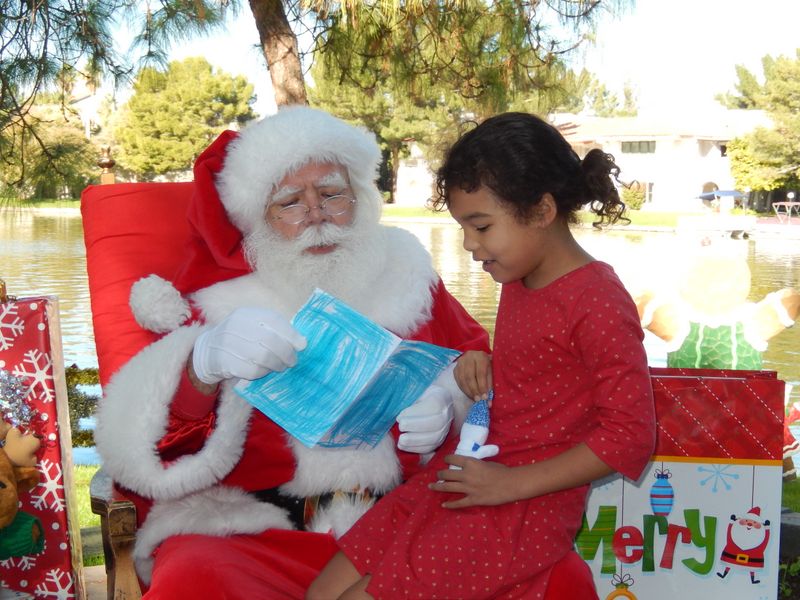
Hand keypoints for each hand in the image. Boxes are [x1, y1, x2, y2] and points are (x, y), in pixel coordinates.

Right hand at [192, 307, 306, 384]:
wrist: (208, 351)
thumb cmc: (239, 338)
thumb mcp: (253, 326)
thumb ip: (276, 330)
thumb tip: (302, 342)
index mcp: (245, 314)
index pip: (272, 320)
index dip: (290, 333)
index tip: (301, 345)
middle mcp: (235, 326)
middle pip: (269, 340)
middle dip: (286, 352)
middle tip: (292, 360)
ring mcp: (228, 345)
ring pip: (262, 357)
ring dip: (277, 364)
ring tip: (281, 366)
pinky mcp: (226, 363)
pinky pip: (253, 371)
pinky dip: (263, 372)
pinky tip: (265, 370)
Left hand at [396, 384, 452, 454]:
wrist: (432, 404)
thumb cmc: (420, 395)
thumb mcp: (416, 390)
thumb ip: (408, 396)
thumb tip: (394, 405)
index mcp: (441, 398)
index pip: (433, 406)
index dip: (416, 412)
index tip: (400, 415)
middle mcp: (446, 415)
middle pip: (435, 423)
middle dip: (416, 426)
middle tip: (400, 426)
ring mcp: (444, 429)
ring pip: (434, 438)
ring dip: (415, 440)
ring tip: (400, 440)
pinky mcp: (439, 441)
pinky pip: (429, 448)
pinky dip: (415, 448)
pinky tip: (403, 445)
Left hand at [430, 454, 518, 508]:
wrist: (511, 484)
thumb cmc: (501, 471)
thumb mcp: (486, 462)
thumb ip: (475, 464)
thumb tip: (468, 466)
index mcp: (470, 463)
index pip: (452, 459)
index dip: (447, 459)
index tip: (445, 460)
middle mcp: (466, 475)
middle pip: (447, 474)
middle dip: (440, 474)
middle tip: (437, 475)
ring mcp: (468, 488)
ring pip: (448, 487)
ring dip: (438, 486)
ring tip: (431, 486)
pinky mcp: (473, 500)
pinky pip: (458, 503)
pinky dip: (450, 504)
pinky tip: (443, 505)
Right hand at [453, 350, 491, 401]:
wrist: (478, 358)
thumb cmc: (487, 366)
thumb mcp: (491, 372)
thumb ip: (489, 385)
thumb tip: (488, 402)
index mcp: (481, 356)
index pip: (480, 373)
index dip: (482, 386)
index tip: (484, 397)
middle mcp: (469, 357)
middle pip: (469, 376)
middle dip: (474, 390)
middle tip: (478, 399)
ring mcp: (460, 362)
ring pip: (462, 379)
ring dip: (468, 391)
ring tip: (474, 398)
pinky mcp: (455, 368)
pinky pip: (458, 380)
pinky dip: (463, 389)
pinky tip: (469, 394)